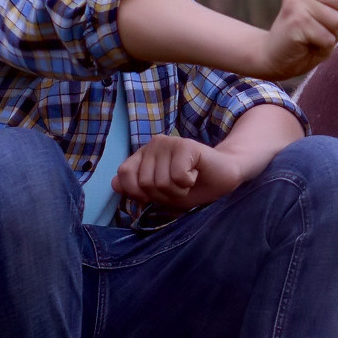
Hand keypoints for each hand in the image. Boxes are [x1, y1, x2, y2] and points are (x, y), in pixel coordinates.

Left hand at [111, 134, 246, 209]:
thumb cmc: (192, 187)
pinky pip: (178, 176)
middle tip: (179, 186)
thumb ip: (136, 189)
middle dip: (164, 194)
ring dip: (178, 190)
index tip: (159, 192)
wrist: (223, 178)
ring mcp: (169, 142)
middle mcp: (153, 145)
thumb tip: (114, 183)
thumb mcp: (161, 195)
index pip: (123, 175)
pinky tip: (195, 174)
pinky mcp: (186, 145)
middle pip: (144, 183)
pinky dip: (188, 183)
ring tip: (188, 180)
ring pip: (162, 182)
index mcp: (142, 155)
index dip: (139, 193)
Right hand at [255, 0, 337, 79]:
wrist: (275, 58)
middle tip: (323, 28)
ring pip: (337, 20)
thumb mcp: (325, 10)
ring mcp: (295, 5)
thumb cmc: (306, 36)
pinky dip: (324, 47)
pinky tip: (308, 45)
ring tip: (315, 37)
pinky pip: (328, 37)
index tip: (336, 2)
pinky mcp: (296, 23)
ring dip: (332, 35)